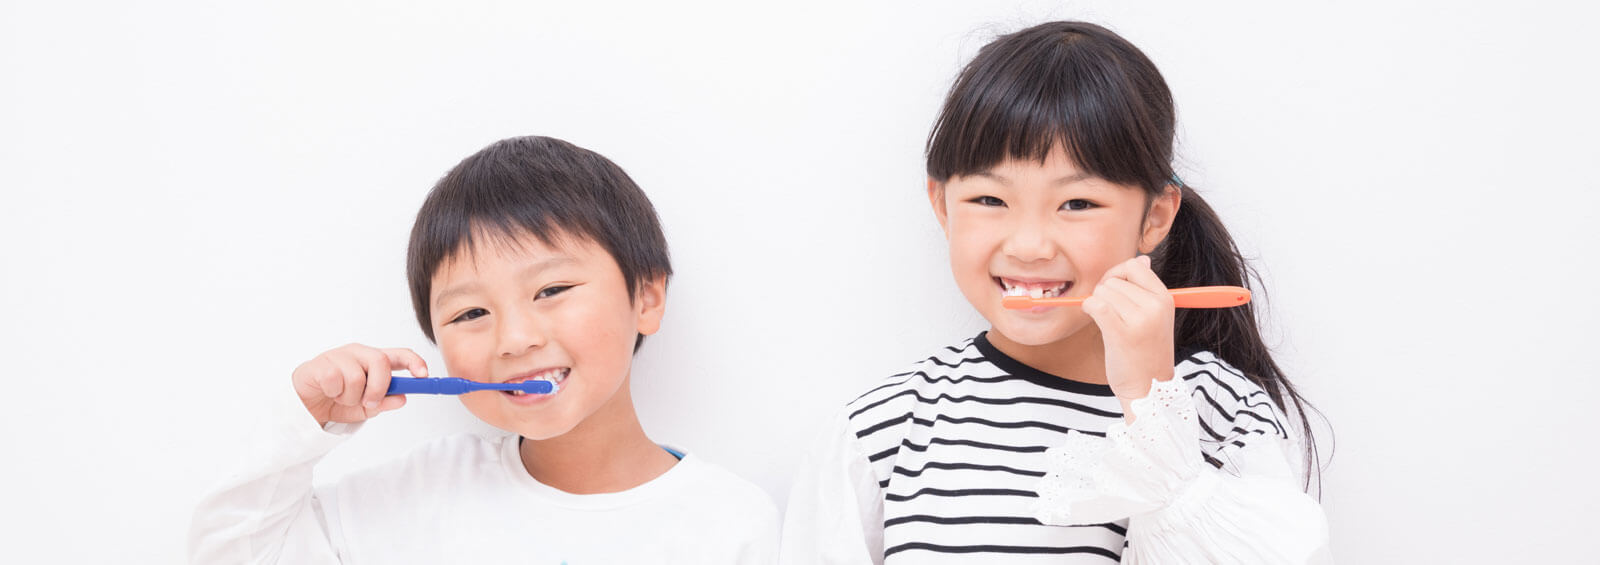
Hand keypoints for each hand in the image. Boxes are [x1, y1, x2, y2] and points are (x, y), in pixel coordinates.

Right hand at [291, 344, 427, 425]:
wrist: (305, 407)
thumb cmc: (337, 400)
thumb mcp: (365, 408)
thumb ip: (383, 403)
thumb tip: (402, 399)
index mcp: (373, 361)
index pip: (399, 355)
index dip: (414, 362)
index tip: (423, 376)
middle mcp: (359, 354)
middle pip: (380, 361)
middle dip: (378, 388)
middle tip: (368, 402)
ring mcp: (339, 356)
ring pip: (357, 376)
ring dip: (350, 397)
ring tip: (341, 397)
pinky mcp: (321, 363)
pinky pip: (335, 380)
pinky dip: (334, 393)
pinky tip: (329, 392)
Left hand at [1081, 255, 1175, 418]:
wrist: (1147, 389)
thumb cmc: (1146, 353)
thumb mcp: (1155, 317)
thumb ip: (1146, 289)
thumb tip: (1141, 259)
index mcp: (1164, 299)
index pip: (1135, 266)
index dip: (1117, 274)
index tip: (1113, 290)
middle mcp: (1154, 306)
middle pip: (1114, 279)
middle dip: (1104, 291)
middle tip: (1108, 312)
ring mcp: (1139, 319)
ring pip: (1102, 291)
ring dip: (1096, 303)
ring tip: (1107, 322)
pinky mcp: (1121, 332)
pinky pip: (1096, 304)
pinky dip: (1089, 309)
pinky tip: (1094, 320)